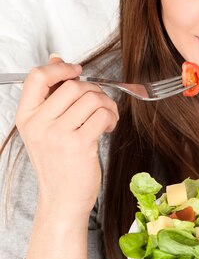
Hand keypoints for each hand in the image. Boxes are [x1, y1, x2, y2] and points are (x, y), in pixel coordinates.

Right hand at [16, 55, 118, 222]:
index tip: (76, 71)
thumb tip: (56, 59)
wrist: (63, 200)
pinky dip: (111, 117)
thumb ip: (50, 94)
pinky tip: (107, 128)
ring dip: (106, 104)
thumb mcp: (45, 127)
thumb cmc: (58, 163)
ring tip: (105, 118)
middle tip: (98, 105)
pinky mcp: (79, 144)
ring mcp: (57, 135)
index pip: (37, 76)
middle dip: (93, 90)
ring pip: (91, 97)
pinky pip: (102, 113)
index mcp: (26, 117)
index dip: (61, 68)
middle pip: (72, 85)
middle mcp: (38, 124)